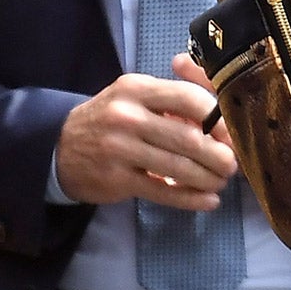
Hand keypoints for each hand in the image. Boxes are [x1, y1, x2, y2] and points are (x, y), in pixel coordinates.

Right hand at [54, 64, 236, 210]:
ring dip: (208, 177)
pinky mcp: (116, 180)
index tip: (232, 132)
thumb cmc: (111, 117)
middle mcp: (128, 116)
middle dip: (218, 154)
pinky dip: (189, 198)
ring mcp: (119, 149)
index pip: (189, 98)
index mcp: (138, 88)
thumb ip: (173, 100)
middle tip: (233, 163)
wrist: (58, 147)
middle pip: (188, 137)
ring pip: (178, 167)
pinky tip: (207, 200)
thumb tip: (221, 117)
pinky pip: (161, 191)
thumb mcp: (136, 95)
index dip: (217, 117)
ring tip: (222, 181)